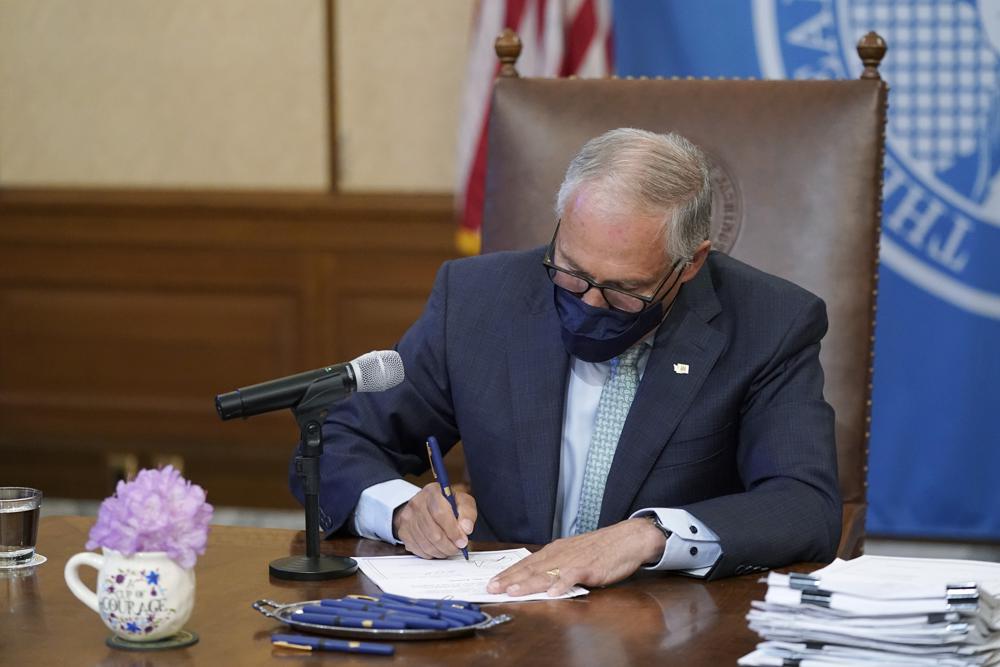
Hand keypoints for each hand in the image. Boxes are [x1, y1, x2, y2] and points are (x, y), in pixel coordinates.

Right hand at [393, 482, 476, 558]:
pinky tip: (438, 548)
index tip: (462, 541)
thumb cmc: (447, 504)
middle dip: (449, 545)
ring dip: (441, 551)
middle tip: (457, 548)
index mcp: (432, 492)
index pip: (440, 513)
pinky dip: (431, 553)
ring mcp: (407, 518)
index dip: (453, 531)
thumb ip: (467, 513)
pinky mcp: (403, 531)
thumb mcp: (462, 502)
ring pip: (426, 544)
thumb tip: (466, 529)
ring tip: (449, 549)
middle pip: (433, 532)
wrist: (426, 505)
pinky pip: (418, 549)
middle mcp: (417, 503)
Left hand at [487, 518, 664, 595]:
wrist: (626, 539)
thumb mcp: (573, 553)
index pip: (526, 563)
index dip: (508, 573)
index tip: (492, 582)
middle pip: (530, 568)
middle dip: (510, 579)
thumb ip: (556, 564)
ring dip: (528, 583)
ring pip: (546, 573)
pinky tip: (552, 593)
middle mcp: (560, 554)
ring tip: (512, 591)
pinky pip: (573, 576)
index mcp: (555, 551)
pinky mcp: (589, 567)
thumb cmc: (600, 548)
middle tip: (492, 588)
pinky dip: (562, 584)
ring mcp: (573, 560)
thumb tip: (537, 575)